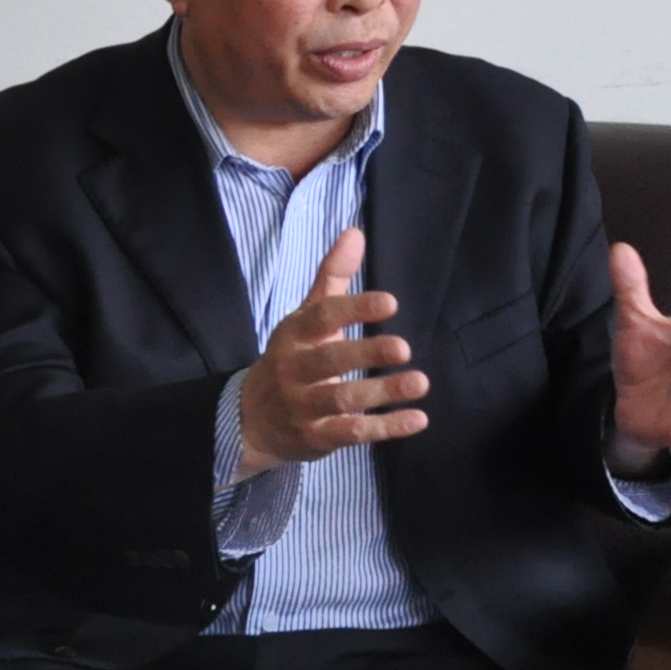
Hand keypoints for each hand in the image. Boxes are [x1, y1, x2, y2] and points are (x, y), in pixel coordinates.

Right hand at [235, 229, 423, 474]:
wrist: (250, 419)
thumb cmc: (292, 357)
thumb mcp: (305, 317)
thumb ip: (332, 277)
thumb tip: (355, 232)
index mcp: (294, 335)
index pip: (322, 318)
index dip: (354, 309)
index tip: (390, 302)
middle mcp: (294, 370)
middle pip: (329, 361)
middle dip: (366, 353)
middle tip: (404, 347)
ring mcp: (303, 406)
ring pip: (342, 400)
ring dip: (382, 393)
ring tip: (420, 383)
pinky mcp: (316, 437)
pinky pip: (352, 433)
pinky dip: (386, 429)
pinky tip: (418, 419)